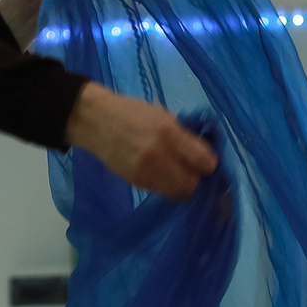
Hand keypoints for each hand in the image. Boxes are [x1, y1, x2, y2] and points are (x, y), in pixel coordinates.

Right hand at [66, 83, 216, 198]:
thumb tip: (207, 155)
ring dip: (183, 187)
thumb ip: (185, 136)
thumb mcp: (164, 115)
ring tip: (180, 174)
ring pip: (177, 193)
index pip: (204, 162)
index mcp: (169, 132)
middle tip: (195, 172)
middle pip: (192, 185)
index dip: (210, 166)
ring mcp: (145, 173)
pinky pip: (161, 192)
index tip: (209, 163)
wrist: (96, 121)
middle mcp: (158, 156)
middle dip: (197, 181)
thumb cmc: (133, 113)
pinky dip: (167, 187)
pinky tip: (164, 175)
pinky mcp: (135, 183)